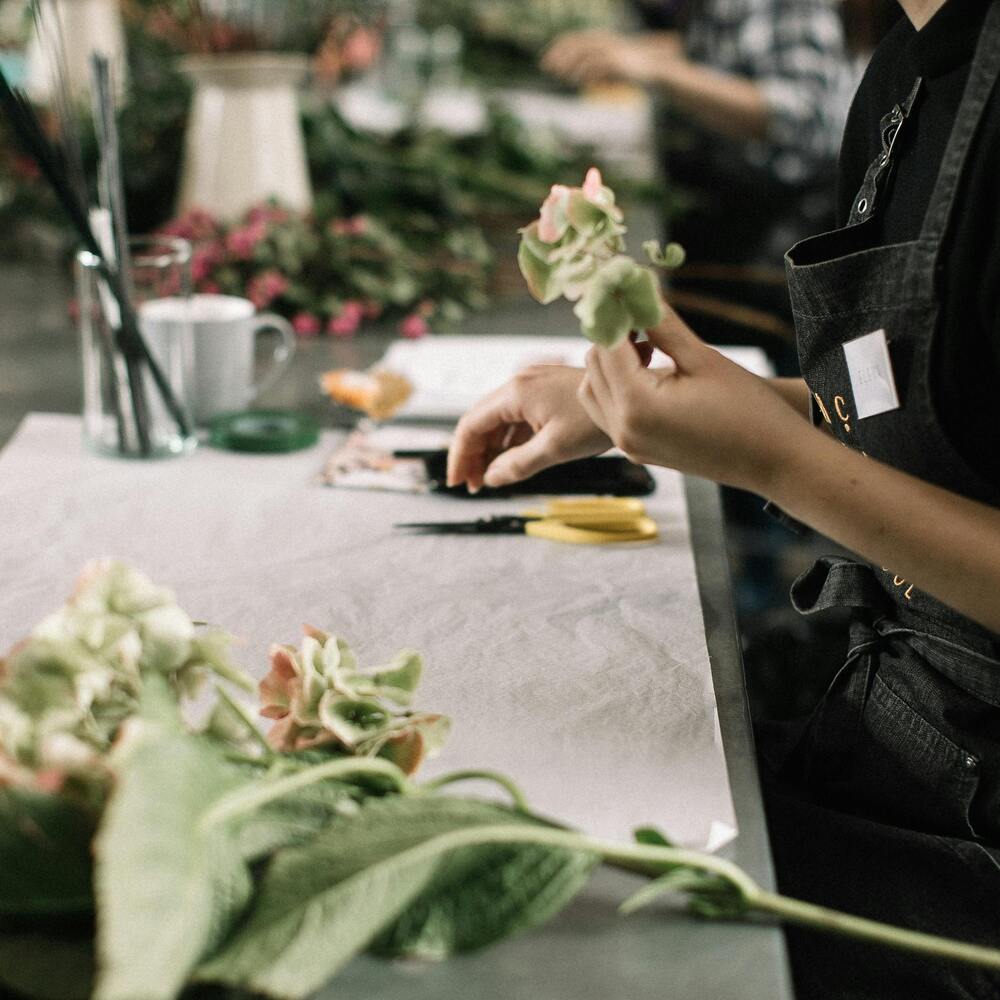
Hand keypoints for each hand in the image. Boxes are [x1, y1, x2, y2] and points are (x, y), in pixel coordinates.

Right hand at [447, 365, 610, 491]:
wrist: (628, 396)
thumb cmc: (595, 419)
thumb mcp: (555, 448)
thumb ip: (517, 465)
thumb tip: (490, 479)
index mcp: (515, 392)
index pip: (470, 425)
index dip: (459, 456)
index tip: (457, 481)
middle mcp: (518, 383)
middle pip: (480, 421)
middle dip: (472, 454)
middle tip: (473, 485)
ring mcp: (531, 385)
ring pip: (497, 419)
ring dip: (489, 448)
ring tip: (490, 477)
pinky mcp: (543, 391)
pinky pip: (515, 416)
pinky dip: (508, 439)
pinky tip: (510, 459)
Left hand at [541, 30, 677, 85]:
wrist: (651, 70)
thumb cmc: (627, 69)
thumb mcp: (607, 67)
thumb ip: (592, 68)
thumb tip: (578, 77)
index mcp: (599, 39)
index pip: (572, 39)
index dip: (556, 50)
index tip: (545, 63)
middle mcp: (603, 40)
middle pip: (575, 45)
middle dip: (559, 56)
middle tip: (547, 69)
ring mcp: (610, 50)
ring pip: (584, 54)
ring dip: (570, 65)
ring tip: (561, 76)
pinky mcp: (616, 62)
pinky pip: (596, 66)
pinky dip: (585, 73)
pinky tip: (579, 81)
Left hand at [577, 306, 808, 494]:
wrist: (772, 460)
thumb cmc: (748, 409)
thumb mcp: (702, 358)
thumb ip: (663, 325)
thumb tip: (638, 292)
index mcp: (637, 404)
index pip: (606, 345)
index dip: (613, 312)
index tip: (625, 288)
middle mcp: (623, 428)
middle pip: (594, 366)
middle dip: (611, 335)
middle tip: (640, 313)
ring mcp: (627, 444)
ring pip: (593, 390)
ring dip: (610, 362)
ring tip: (647, 345)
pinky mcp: (636, 450)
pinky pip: (607, 412)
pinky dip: (616, 386)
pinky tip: (648, 370)